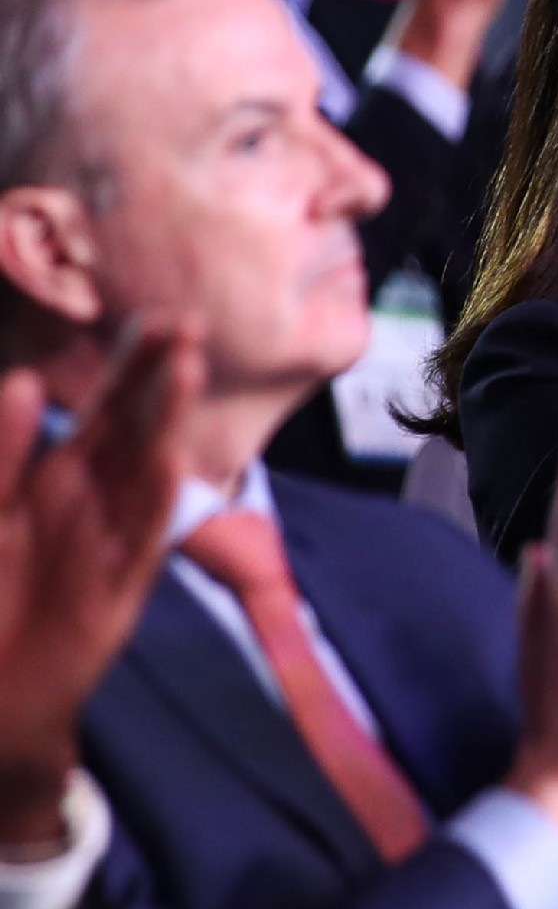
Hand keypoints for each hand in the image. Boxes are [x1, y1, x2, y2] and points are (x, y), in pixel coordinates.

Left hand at [0, 326, 198, 848]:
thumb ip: (2, 454)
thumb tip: (20, 380)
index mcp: (59, 483)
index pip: (107, 413)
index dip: (130, 365)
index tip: (158, 314)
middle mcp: (93, 507)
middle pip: (135, 431)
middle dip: (160, 378)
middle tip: (188, 322)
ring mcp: (110, 547)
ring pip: (147, 474)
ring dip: (168, 422)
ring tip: (185, 371)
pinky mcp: (115, 595)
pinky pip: (142, 542)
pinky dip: (157, 502)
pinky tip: (170, 463)